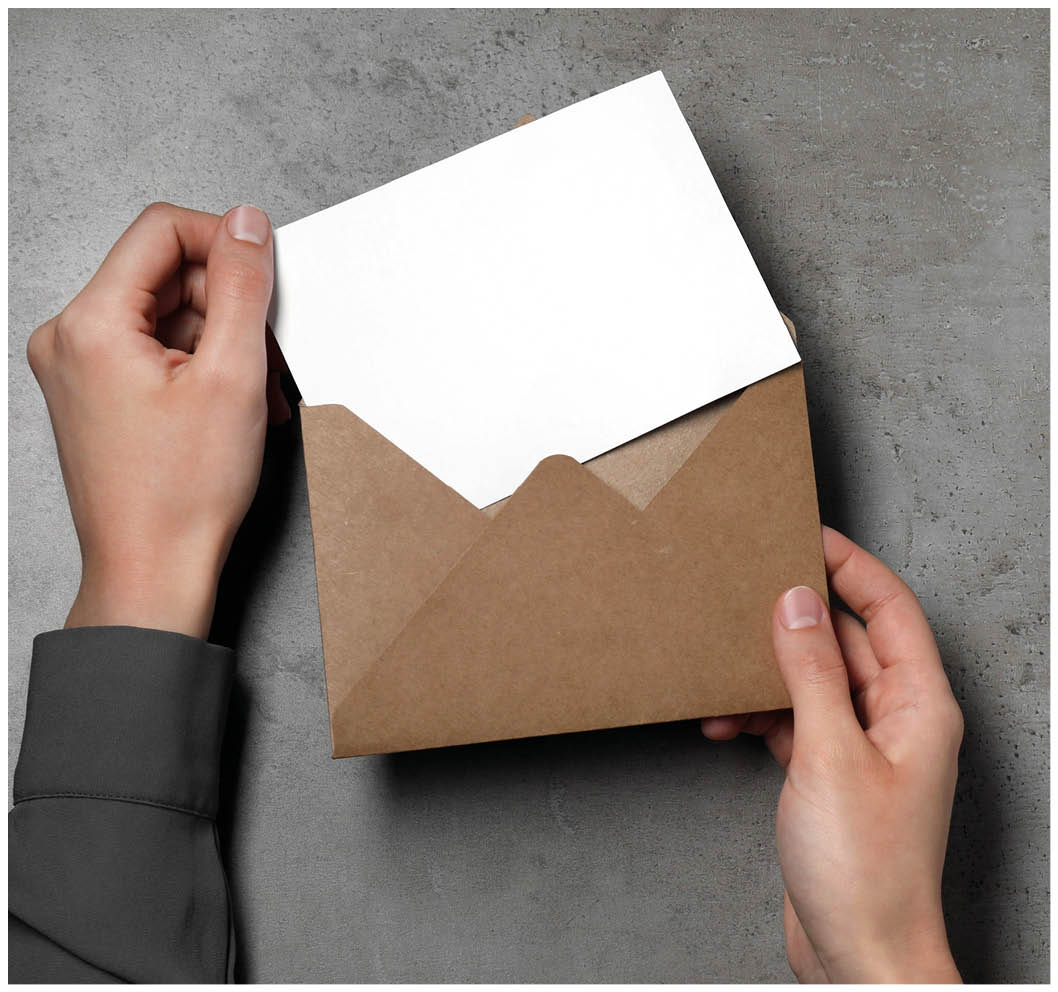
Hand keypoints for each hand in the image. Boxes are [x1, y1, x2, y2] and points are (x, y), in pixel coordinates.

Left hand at [27, 202, 289, 639]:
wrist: (154, 570)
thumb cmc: (182, 495)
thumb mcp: (233, 376)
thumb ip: (242, 287)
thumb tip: (247, 225)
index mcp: (90, 324)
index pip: (161, 231)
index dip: (224, 243)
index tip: (264, 275)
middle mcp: (71, 339)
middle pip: (166, 276)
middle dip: (229, 307)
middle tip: (266, 356)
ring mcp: (80, 370)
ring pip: (168, 317)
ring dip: (223, 343)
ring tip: (254, 394)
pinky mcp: (97, 395)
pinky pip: (157, 352)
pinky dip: (202, 368)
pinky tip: (234, 403)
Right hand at [702, 526, 962, 982]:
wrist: (858, 953)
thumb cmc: (865, 868)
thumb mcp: (829, 754)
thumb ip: (811, 673)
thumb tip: (796, 602)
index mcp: (919, 705)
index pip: (888, 609)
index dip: (850, 565)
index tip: (806, 535)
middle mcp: (895, 719)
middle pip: (846, 640)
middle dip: (796, 616)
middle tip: (748, 588)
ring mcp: (861, 747)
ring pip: (812, 680)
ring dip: (767, 673)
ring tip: (723, 667)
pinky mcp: (829, 773)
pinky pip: (793, 720)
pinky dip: (758, 714)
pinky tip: (722, 720)